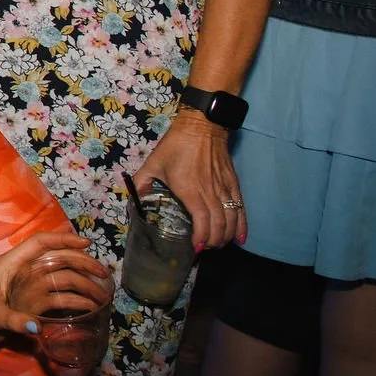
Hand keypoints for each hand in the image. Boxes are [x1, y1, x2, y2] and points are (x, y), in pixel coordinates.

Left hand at [0, 230, 107, 349]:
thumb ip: (12, 320)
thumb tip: (36, 327)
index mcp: (10, 264)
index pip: (40, 244)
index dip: (63, 240)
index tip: (87, 243)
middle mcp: (22, 272)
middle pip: (57, 260)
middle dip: (82, 264)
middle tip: (104, 275)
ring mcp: (29, 289)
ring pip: (61, 280)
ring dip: (82, 285)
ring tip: (103, 295)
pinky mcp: (32, 305)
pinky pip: (58, 299)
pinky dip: (74, 301)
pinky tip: (89, 307)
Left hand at [132, 110, 245, 248]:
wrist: (202, 126)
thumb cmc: (176, 145)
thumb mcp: (153, 163)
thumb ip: (142, 182)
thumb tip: (133, 199)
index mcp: (190, 189)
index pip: (201, 220)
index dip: (201, 237)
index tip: (196, 247)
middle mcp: (210, 191)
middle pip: (219, 224)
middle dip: (214, 241)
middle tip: (206, 248)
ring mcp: (224, 187)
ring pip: (231, 218)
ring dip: (227, 235)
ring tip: (219, 244)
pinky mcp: (234, 183)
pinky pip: (241, 207)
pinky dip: (242, 224)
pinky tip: (240, 237)